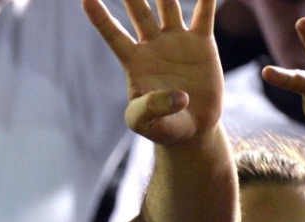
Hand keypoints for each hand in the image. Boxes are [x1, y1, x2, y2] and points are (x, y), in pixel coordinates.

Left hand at [84, 0, 222, 146]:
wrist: (191, 127)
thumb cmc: (162, 126)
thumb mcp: (148, 123)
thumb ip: (153, 110)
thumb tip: (178, 98)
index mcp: (134, 62)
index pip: (113, 35)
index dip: (100, 18)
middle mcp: (152, 45)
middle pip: (139, 10)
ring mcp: (176, 39)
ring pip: (168, 4)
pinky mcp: (201, 41)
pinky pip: (204, 12)